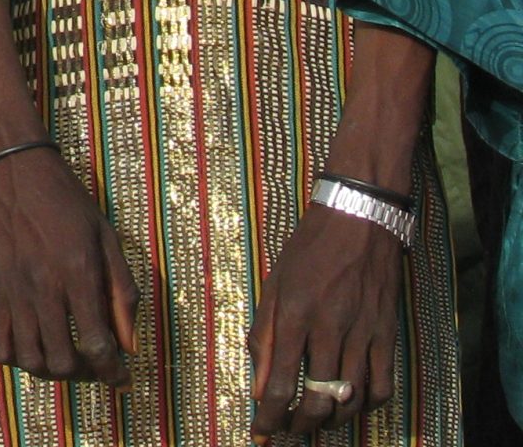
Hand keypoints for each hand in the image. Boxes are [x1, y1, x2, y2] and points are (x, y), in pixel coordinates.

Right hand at [0, 143, 136, 383]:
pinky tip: (34, 346)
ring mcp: (13, 291)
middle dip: (86, 374)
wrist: (10, 170)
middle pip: (63, 361)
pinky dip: (18, 359)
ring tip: (65, 358)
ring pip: (30, 360)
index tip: (121, 377)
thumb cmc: (65, 200)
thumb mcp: (106, 237)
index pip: (97, 345)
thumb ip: (122, 292)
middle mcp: (43, 288)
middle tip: (95, 364)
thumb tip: (130, 344)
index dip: (112, 372)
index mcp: (78, 273)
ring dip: (52, 370)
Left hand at [248, 198, 404, 436]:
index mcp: (295, 314)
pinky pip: (382, 386)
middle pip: (319, 399)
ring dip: (332, 419)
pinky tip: (351, 403)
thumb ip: (263, 335)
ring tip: (315, 420)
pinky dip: (366, 405)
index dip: (270, 415)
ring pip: (351, 399)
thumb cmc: (308, 251)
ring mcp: (363, 334)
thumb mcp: (273, 285)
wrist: (358, 222)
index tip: (261, 432)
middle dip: (300, 424)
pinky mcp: (387, 335)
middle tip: (288, 430)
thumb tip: (258, 384)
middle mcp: (330, 328)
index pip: (282, 382)